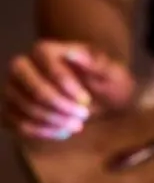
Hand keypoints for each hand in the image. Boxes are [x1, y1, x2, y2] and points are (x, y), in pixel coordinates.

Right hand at [4, 40, 135, 139]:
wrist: (99, 96)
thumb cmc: (104, 80)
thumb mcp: (110, 70)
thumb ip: (96, 61)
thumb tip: (73, 52)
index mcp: (44, 50)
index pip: (45, 61)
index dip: (65, 82)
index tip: (86, 100)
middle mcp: (23, 66)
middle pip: (33, 86)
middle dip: (59, 105)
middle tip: (83, 116)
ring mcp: (15, 88)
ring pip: (27, 106)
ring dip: (54, 120)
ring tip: (77, 125)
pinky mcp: (14, 110)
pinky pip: (21, 123)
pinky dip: (43, 131)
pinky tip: (63, 132)